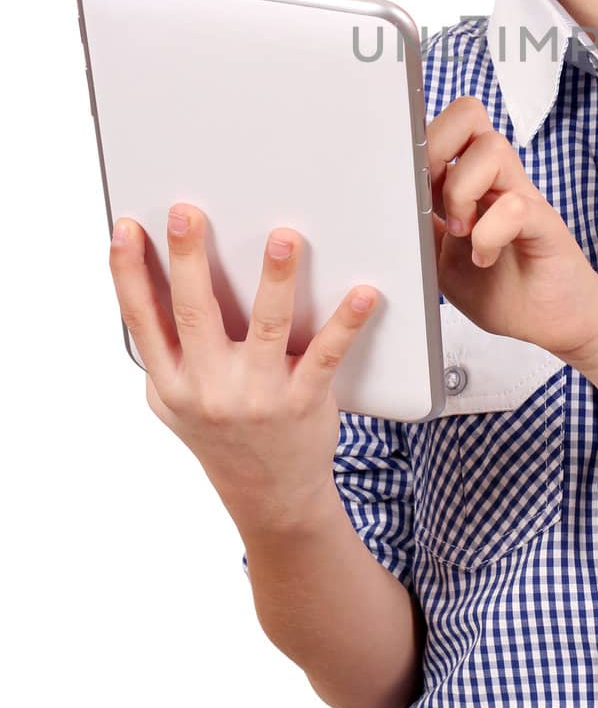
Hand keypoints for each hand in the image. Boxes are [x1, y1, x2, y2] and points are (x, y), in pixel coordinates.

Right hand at [108, 203, 378, 533]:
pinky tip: (362, 294)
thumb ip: (165, 351)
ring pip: (265, 327)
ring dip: (274, 280)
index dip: (127, 273)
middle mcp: (207, 388)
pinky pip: (326, 355)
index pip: (141, 320)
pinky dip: (346, 323)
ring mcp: (256, 396)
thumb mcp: (175, 401)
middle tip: (188, 213)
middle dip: (188, 260)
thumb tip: (151, 280)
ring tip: (283, 239)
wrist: (270, 495)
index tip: (125, 229)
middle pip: (194, 313)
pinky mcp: (302, 402)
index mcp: (171, 381)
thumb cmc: (221, 432)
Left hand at [426, 95, 597, 365]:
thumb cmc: (501, 289)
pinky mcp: (544, 222)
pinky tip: (484, 257)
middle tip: (433, 200)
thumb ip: (421, 227)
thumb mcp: (440, 259)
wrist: (551, 322)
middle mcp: (497, 178)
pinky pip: (515, 205)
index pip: (446, 125)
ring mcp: (522, 196)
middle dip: (437, 150)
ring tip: (461, 233)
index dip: (419, 140)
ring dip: (462, 192)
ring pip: (491, 149)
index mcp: (469, 181)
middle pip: (468, 114)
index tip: (403, 181)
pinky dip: (489, 234)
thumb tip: (384, 207)